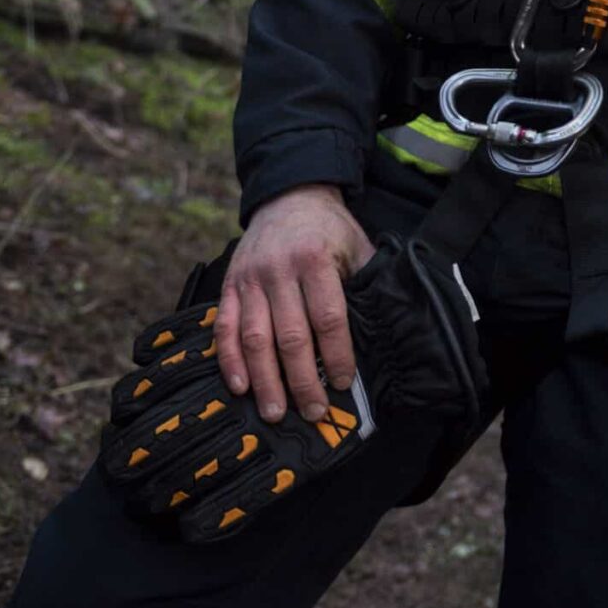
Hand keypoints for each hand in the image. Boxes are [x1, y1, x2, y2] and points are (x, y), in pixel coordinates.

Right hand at [216, 184, 374, 427]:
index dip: (337, 354)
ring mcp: (250, 279)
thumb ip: (366, 283)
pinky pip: (224, 328)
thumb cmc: (329, 229)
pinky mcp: (230, 285)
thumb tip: (383, 330)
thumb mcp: (357, 245)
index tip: (344, 382)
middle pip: (291, 335)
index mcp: (316, 259)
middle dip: (302, 380)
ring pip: (255, 338)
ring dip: (265, 380)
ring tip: (276, 412)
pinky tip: (240, 387)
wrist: (289, 195)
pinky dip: (229, 360)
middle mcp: (279, 270)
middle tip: (313, 412)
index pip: (329, 317)